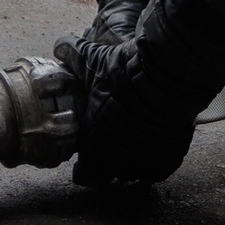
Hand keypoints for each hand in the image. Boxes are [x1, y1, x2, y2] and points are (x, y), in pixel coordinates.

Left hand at [53, 35, 201, 186]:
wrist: (164, 80)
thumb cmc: (124, 74)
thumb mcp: (92, 59)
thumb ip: (72, 54)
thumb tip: (59, 45)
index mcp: (92, 144)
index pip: (83, 173)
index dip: (85, 165)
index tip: (89, 155)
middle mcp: (115, 161)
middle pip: (107, 180)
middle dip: (107, 168)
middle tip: (112, 151)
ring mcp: (141, 165)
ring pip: (132, 176)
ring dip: (130, 164)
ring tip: (134, 146)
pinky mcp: (165, 162)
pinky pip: (156, 172)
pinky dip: (154, 162)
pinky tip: (153, 147)